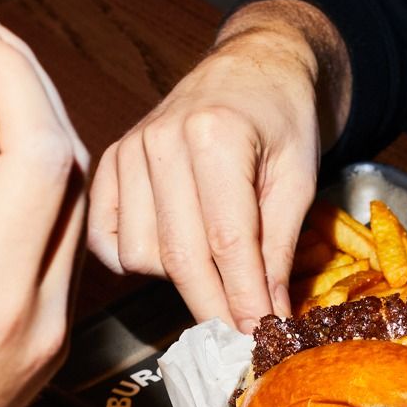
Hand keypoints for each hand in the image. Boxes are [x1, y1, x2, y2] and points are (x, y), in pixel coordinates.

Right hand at [0, 30, 88, 406]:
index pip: (42, 154)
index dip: (17, 77)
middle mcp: (41, 315)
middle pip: (70, 174)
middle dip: (30, 95)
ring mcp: (47, 336)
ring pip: (68, 212)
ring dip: (32, 143)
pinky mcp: (36, 348)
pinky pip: (50, 249)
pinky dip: (23, 195)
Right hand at [86, 1, 344, 330]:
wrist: (250, 68)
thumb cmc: (280, 119)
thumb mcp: (298, 179)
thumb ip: (279, 249)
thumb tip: (270, 318)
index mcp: (217, 135)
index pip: (227, 242)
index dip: (242, 299)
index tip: (257, 336)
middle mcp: (162, 141)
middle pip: (181, 256)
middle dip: (213, 306)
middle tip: (237, 337)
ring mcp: (129, 151)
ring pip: (142, 255)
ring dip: (178, 278)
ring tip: (212, 266)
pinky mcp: (109, 164)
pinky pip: (108, 239)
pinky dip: (135, 259)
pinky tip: (168, 254)